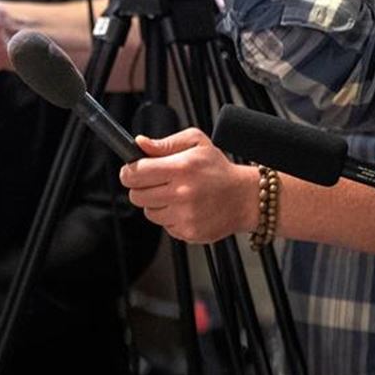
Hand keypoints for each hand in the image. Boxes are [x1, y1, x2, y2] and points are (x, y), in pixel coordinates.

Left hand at [120, 128, 256, 242]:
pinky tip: (186, 208)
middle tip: (157, 182)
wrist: (245, 197)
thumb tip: (140, 143)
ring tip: (176, 194)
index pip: (135, 173)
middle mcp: (182, 193)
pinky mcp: (188, 232)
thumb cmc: (219, 169)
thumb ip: (165, 143)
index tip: (131, 171)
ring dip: (156, 204)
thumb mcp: (196, 143)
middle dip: (141, 188)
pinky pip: (164, 226)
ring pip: (148, 213)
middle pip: (136, 195)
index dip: (129, 172)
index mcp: (181, 168)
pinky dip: (171, 218)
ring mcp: (185, 215)